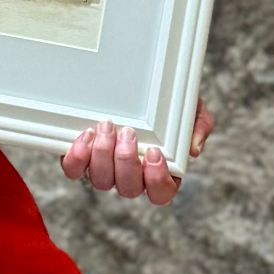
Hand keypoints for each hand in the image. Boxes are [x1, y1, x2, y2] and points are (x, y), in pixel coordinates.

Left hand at [61, 102, 213, 207]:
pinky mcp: (82, 158)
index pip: (161, 193)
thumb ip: (198, 126)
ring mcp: (106, 168)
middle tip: (128, 133)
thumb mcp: (190, 109)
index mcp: (160, 172)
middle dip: (126, 162)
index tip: (154, 152)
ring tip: (106, 128)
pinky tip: (85, 136)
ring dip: (103, 156)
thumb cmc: (167, 104)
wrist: (139, 80)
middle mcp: (132, 176)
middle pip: (128, 189)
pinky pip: (74, 170)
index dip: (156, 179)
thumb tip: (193, 148)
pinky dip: (77, 158)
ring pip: (101, 181)